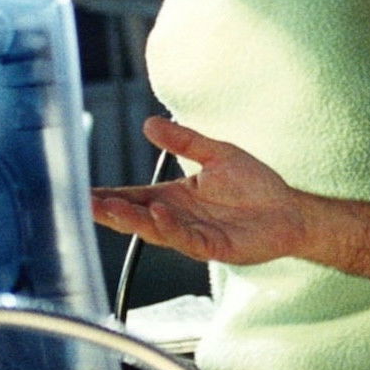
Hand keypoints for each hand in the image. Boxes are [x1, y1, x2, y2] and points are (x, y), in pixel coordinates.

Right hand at [90, 117, 309, 265]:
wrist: (290, 209)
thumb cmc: (255, 184)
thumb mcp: (218, 154)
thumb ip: (185, 142)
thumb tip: (150, 123)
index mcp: (173, 197)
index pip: (133, 196)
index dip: (108, 195)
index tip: (79, 191)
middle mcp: (177, 218)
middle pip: (136, 216)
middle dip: (110, 210)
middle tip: (83, 203)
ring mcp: (193, 234)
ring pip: (154, 230)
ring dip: (132, 219)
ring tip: (112, 207)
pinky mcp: (213, 247)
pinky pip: (186, 238)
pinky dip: (169, 226)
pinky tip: (158, 212)